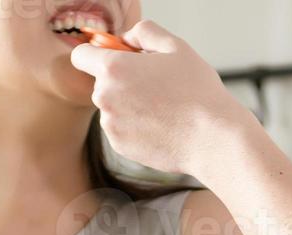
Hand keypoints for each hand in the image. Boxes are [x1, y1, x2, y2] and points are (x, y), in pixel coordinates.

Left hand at [70, 20, 255, 177]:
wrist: (210, 138)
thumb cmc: (197, 93)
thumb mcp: (176, 47)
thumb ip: (145, 32)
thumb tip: (127, 39)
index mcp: (114, 68)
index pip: (81, 55)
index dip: (95, 54)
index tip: (113, 58)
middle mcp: (105, 97)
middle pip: (100, 83)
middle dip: (120, 81)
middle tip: (154, 84)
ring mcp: (110, 125)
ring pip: (111, 108)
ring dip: (128, 105)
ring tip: (162, 108)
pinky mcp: (119, 146)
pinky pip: (120, 129)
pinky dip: (135, 126)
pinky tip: (160, 126)